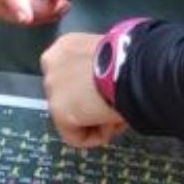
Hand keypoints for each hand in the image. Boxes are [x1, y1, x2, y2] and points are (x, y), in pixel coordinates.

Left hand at [40, 32, 127, 148]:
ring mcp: (52, 88)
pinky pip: (75, 136)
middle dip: (92, 107)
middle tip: (115, 108)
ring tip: (118, 115)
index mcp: (65, 47)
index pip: (72, 75)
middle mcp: (52, 64)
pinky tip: (112, 126)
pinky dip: (95, 137)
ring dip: (96, 120)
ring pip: (73, 117)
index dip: (92, 90)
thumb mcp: (110, 56)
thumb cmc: (130, 60)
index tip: (109, 94)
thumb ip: (100, 69)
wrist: (131, 67)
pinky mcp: (58, 111)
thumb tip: (106, 86)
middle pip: (71, 97)